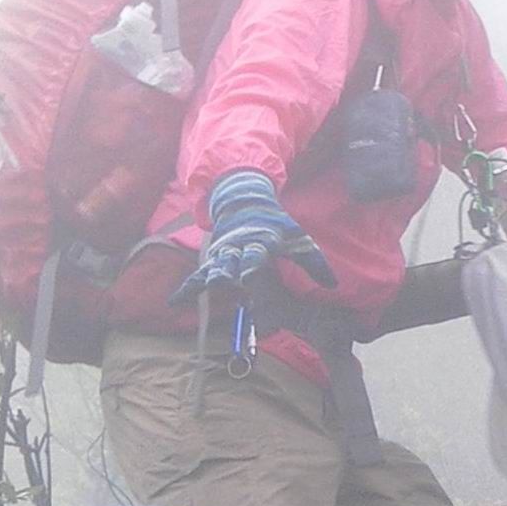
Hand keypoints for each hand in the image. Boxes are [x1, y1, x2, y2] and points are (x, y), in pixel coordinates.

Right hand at [168, 168, 337, 304]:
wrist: (244, 202)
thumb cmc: (274, 224)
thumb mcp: (297, 238)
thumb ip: (313, 262)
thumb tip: (333, 284)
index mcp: (259, 242)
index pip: (254, 255)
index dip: (251, 264)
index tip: (249, 276)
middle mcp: (238, 248)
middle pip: (230, 264)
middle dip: (226, 275)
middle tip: (222, 285)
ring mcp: (223, 254)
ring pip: (212, 268)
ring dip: (207, 279)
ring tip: (194, 294)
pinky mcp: (213, 260)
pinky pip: (197, 276)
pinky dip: (186, 288)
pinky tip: (174, 303)